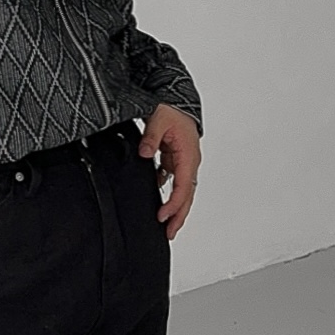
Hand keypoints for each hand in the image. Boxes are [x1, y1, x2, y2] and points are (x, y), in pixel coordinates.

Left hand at [138, 104, 202, 238]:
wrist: (177, 101)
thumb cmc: (172, 109)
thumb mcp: (159, 118)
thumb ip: (151, 137)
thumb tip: (145, 153)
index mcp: (189, 155)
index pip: (183, 186)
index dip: (173, 204)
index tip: (162, 216)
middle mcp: (189, 162)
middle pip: (187, 196)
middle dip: (179, 216)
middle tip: (169, 234)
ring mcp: (183, 163)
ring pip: (182, 192)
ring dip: (175, 209)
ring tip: (166, 226)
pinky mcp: (176, 162)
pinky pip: (174, 184)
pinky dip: (168, 196)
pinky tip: (158, 205)